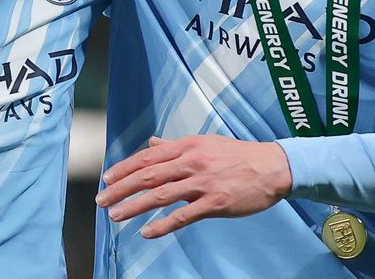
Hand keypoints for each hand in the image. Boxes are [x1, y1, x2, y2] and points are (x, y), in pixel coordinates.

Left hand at [95, 134, 292, 237]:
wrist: (273, 166)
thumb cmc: (238, 155)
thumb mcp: (205, 143)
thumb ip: (176, 146)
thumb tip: (152, 143)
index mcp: (188, 146)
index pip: (148, 157)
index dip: (124, 168)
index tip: (106, 178)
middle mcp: (192, 162)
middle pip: (148, 175)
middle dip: (120, 188)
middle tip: (101, 200)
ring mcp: (203, 182)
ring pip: (161, 195)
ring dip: (134, 206)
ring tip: (115, 215)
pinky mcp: (215, 202)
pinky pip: (183, 215)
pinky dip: (163, 224)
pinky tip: (146, 232)